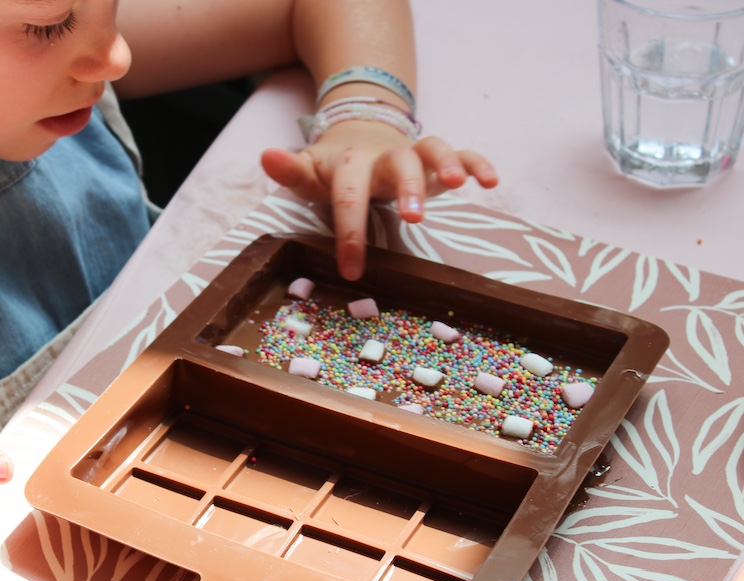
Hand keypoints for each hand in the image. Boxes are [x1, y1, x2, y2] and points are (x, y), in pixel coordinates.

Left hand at [261, 119, 497, 279]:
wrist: (358, 132)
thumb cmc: (332, 168)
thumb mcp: (308, 172)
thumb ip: (290, 170)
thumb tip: (266, 154)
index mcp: (350, 164)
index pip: (349, 196)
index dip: (350, 233)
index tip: (351, 271)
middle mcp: (385, 156)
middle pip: (398, 163)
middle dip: (407, 187)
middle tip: (414, 218)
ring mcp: (413, 153)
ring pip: (432, 149)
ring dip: (446, 162)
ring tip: (457, 184)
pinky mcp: (435, 157)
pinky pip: (461, 153)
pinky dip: (476, 161)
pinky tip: (490, 181)